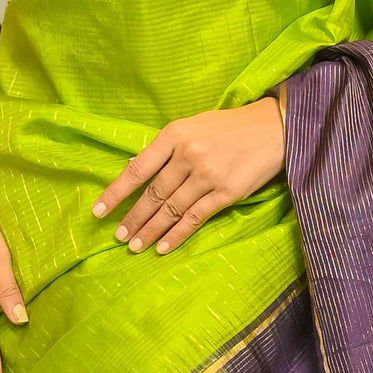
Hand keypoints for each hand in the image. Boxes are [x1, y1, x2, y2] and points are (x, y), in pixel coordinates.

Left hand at [92, 95, 285, 255]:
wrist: (273, 128)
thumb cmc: (230, 127)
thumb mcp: (193, 126)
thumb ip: (166, 148)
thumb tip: (136, 169)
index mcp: (175, 134)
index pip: (137, 169)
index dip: (116, 193)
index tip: (99, 212)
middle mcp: (188, 155)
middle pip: (153, 194)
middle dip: (133, 218)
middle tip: (119, 236)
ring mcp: (208, 175)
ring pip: (171, 209)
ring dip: (150, 230)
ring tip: (135, 246)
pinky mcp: (226, 193)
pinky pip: (195, 218)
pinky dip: (176, 234)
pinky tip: (162, 247)